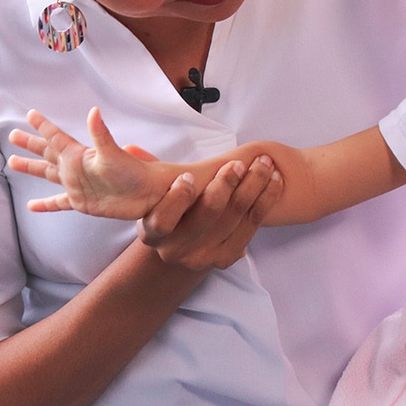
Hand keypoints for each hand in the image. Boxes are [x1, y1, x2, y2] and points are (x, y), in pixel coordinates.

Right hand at [8, 107, 165, 218]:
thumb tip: (94, 111)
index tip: (30, 113)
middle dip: (30, 144)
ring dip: (31, 167)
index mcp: (79, 155)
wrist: (147, 194)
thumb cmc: (133, 172)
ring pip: (47, 174)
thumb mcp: (113, 153)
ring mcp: (76, 185)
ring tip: (12, 161)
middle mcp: (74, 168)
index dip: (43, 126)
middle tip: (12, 134)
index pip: (56, 137)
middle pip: (46, 152)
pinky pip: (57, 203)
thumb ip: (100, 134)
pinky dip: (45, 205)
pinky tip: (31, 206)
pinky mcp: (80, 203)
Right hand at [138, 155, 281, 270]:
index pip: (163, 220)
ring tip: (265, 164)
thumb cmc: (170, 209)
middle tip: (239, 163)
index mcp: (152, 233)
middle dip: (226, 185)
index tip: (188, 177)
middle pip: (207, 215)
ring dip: (254, 186)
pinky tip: (274, 180)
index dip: (177, 199)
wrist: (183, 246)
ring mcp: (203, 257)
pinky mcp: (226, 259)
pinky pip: (252, 225)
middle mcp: (176, 250)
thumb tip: (131, 147)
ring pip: (235, 217)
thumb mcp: (153, 195)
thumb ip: (148, 170)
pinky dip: (266, 200)